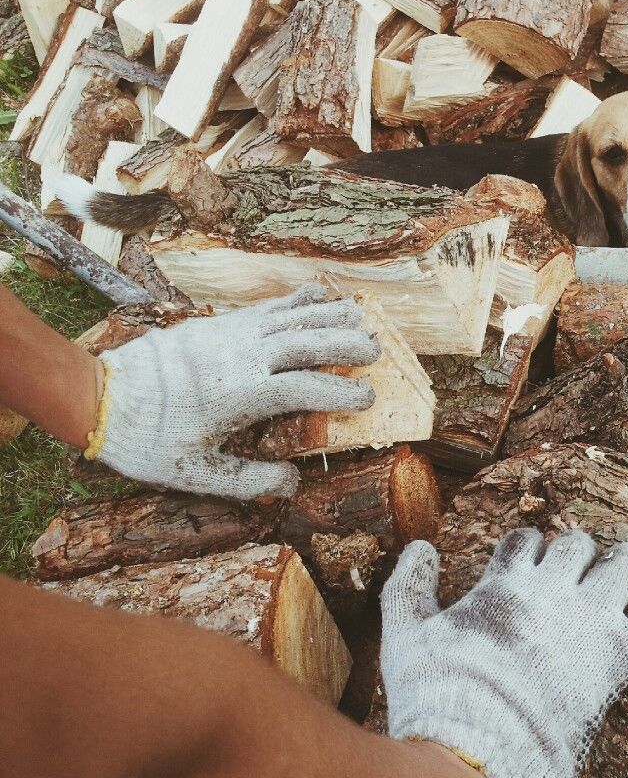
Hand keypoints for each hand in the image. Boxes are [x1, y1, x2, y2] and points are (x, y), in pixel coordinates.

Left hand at [87, 285, 380, 498]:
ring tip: (362, 320)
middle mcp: (243, 356)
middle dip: (347, 345)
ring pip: (293, 317)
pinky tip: (321, 294)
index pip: (307, 389)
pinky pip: (269, 306)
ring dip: (331, 316)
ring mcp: (231, 333)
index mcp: (243, 394)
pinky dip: (299, 299)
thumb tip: (292, 483)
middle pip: (308, 342)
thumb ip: (249, 481)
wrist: (101, 398)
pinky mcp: (219, 322)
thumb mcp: (197, 474)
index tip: (368, 399)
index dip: (343, 393)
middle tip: (377, 351)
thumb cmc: (149, 442)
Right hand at [380, 530, 627, 777]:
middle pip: (578, 545)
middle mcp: (554, 590)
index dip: (527, 548)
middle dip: (577, 554)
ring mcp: (592, 619)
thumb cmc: (436, 697)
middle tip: (579, 573)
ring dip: (627, 561)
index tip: (529, 562)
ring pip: (626, 562)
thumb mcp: (403, 635)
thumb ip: (407, 586)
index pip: (525, 540)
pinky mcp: (621, 655)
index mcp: (506, 582)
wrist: (478, 750)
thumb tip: (420, 546)